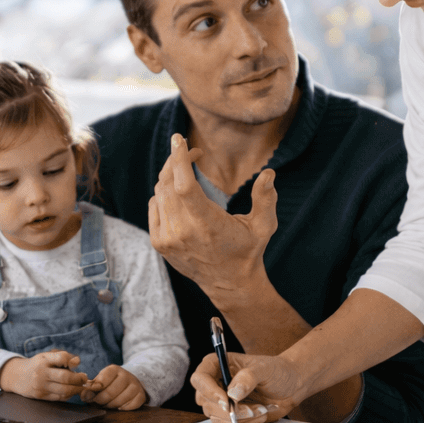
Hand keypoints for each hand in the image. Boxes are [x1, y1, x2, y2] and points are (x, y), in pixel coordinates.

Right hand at [0, 351, 89, 400]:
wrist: (17, 376)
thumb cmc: (37, 364)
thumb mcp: (47, 356)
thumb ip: (63, 357)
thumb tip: (77, 362)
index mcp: (43, 359)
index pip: (62, 358)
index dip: (72, 361)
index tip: (76, 365)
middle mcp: (41, 373)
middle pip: (65, 377)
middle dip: (79, 379)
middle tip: (84, 378)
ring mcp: (41, 386)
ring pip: (64, 390)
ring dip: (76, 389)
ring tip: (81, 386)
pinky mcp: (41, 396)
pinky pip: (60, 397)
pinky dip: (69, 395)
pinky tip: (71, 391)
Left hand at [85, 365, 146, 409]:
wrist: (129, 382)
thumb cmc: (110, 383)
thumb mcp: (100, 381)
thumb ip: (91, 387)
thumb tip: (84, 395)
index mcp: (114, 369)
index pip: (102, 381)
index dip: (94, 391)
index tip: (89, 396)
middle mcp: (126, 375)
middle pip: (111, 392)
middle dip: (101, 400)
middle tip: (97, 403)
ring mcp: (135, 385)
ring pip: (121, 400)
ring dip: (111, 406)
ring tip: (107, 404)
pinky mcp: (141, 395)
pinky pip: (131, 406)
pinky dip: (123, 409)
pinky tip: (119, 407)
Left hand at [147, 134, 276, 298]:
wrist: (229, 284)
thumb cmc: (248, 250)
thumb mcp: (263, 225)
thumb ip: (265, 198)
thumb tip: (268, 173)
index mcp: (207, 225)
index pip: (184, 185)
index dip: (178, 159)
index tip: (178, 138)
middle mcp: (182, 232)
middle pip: (167, 184)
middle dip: (175, 160)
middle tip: (190, 151)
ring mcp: (167, 239)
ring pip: (159, 193)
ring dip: (170, 176)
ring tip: (186, 170)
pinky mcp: (159, 243)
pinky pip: (154, 207)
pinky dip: (163, 194)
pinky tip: (178, 192)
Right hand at [188, 351, 298, 422]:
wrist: (291, 386)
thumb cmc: (277, 371)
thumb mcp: (265, 369)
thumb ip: (248, 377)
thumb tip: (232, 393)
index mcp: (218, 364)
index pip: (200, 378)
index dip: (209, 391)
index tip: (227, 401)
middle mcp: (215, 382)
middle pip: (205, 401)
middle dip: (230, 409)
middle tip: (252, 409)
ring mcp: (221, 400)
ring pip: (216, 416)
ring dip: (240, 417)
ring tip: (261, 409)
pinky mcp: (231, 414)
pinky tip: (260, 414)